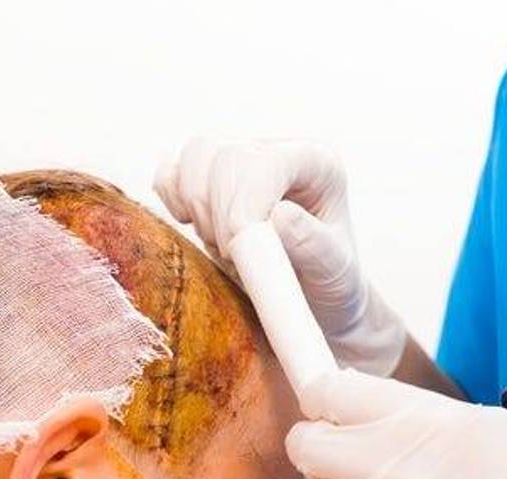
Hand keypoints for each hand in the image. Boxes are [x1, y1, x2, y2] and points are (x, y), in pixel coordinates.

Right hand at [154, 138, 405, 375]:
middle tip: (237, 259)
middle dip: (220, 214)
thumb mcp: (335, 272)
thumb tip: (278, 216)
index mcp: (316, 163)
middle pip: (225, 156)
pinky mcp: (209, 178)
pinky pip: (172, 172)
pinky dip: (174, 200)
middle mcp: (279, 153)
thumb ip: (313, 244)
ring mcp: (241, 161)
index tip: (241, 247)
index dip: (243, 202)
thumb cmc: (331, 282)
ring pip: (196, 156)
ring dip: (198, 210)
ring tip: (226, 249)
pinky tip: (196, 228)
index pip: (266, 160)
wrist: (315, 298)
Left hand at [287, 368, 506, 478]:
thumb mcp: (477, 423)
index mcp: (420, 421)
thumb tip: (359, 404)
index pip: (329, 392)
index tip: (330, 404)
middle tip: (344, 449)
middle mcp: (391, 467)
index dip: (326, 397)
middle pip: (307, 441)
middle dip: (321, 441)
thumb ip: (410, 414)